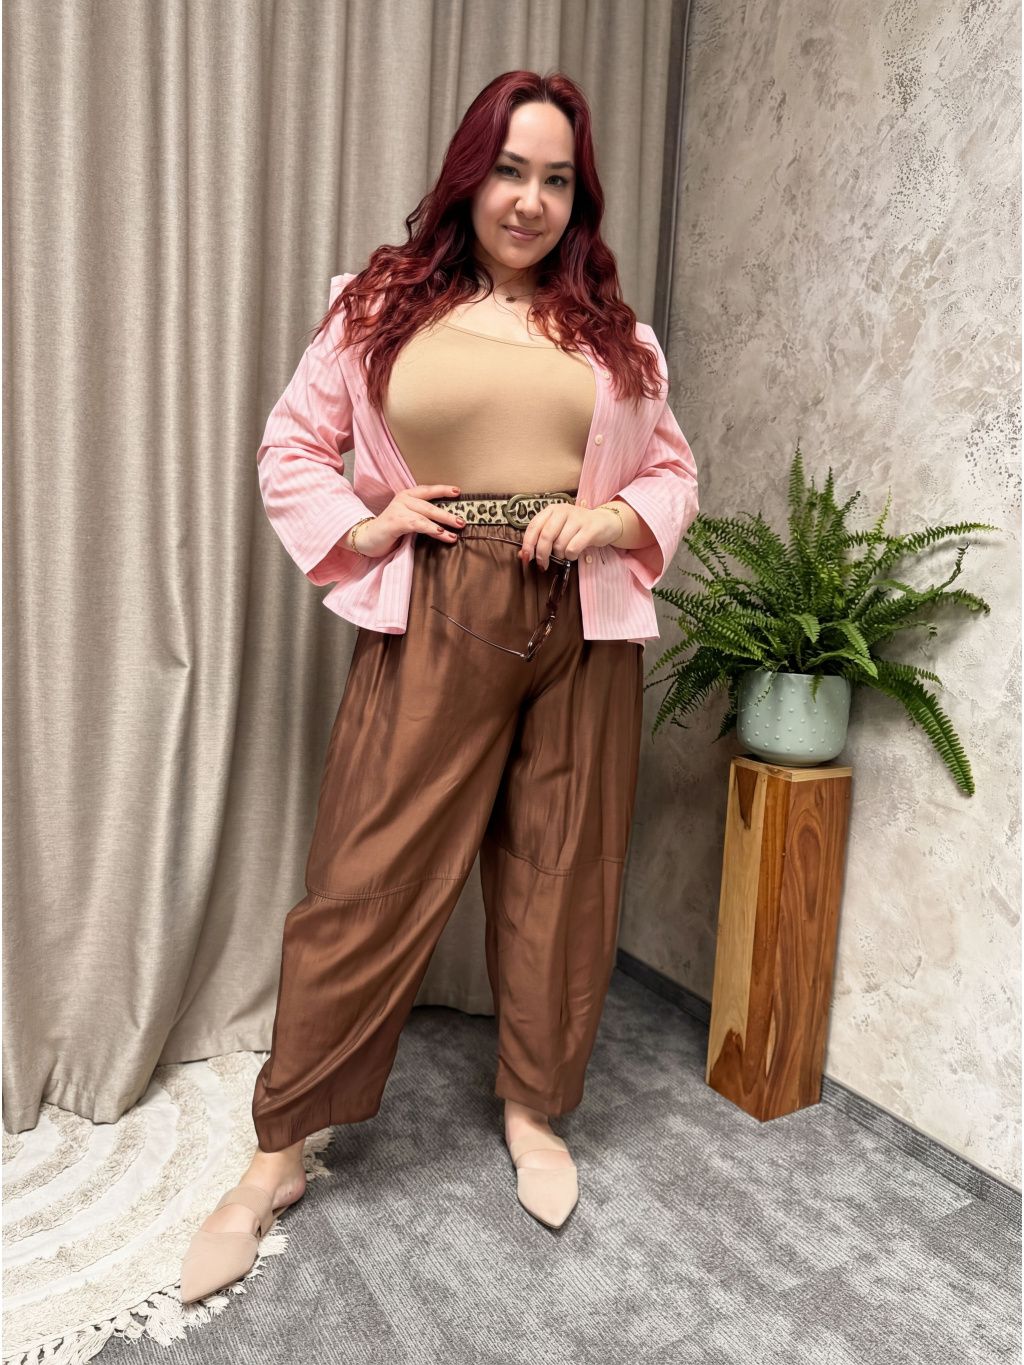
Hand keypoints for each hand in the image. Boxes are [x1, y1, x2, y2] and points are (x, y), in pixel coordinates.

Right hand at [350, 483, 466, 557]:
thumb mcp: (407, 518)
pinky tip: (441, 534)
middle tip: (462, 521)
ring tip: (456, 530)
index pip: (428, 490)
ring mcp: (398, 509)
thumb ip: (421, 516)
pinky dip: (431, 528)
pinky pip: (418, 524)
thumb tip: (446, 521)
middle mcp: (403, 499)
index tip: (458, 491)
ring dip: (443, 522)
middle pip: (430, 503)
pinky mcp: (395, 522)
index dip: (443, 490)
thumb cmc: (390, 530)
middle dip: (448, 513)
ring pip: (426, 513)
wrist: (366, 538)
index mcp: (406, 495)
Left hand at [518, 502, 621, 568]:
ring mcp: (577, 519)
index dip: (528, 544)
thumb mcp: (557, 530)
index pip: (533, 526)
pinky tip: (574, 553)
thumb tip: (523, 555)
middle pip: (545, 536)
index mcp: (552, 510)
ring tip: (565, 553)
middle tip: (543, 564)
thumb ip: (540, 540)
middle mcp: (563, 511)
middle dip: (542, 555)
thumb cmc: (577, 528)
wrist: (605, 522)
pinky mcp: (590, 528)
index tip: (526, 558)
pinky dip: (571, 556)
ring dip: (560, 555)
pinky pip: (573, 548)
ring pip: (560, 544)